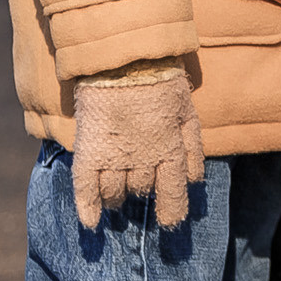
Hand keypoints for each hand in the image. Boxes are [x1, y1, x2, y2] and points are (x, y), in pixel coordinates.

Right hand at [71, 64, 203, 229]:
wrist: (124, 57)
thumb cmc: (162, 80)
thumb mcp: (188, 112)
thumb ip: (193, 148)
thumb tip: (195, 181)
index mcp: (171, 151)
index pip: (173, 195)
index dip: (171, 212)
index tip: (169, 222)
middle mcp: (143, 161)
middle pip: (141, 191)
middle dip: (141, 190)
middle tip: (137, 181)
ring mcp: (114, 158)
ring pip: (116, 194)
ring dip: (117, 198)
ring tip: (116, 192)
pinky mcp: (90, 150)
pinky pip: (85, 187)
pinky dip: (87, 208)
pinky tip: (91, 223)